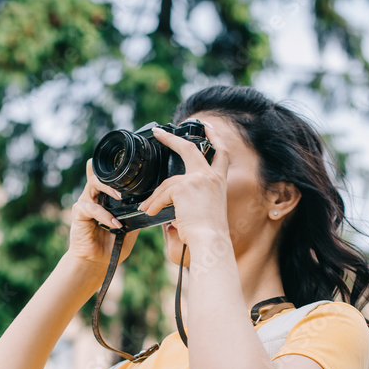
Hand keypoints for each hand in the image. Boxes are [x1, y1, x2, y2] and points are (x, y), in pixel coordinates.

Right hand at [66, 158, 139, 276]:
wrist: (98, 261)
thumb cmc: (113, 244)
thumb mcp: (130, 228)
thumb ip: (135, 214)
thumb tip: (149, 204)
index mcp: (106, 198)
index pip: (108, 178)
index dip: (115, 171)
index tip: (130, 173)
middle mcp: (94, 197)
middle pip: (100, 175)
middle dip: (114, 178)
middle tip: (127, 188)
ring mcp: (85, 203)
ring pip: (93, 184)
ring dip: (109, 189)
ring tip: (121, 198)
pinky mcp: (79, 213)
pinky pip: (91, 208)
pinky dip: (104, 215)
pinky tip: (114, 225)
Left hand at [138, 126, 230, 247]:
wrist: (210, 240)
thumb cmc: (208, 234)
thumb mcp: (204, 212)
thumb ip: (192, 201)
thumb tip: (169, 205)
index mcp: (219, 182)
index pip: (221, 153)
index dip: (215, 138)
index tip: (208, 127)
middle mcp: (211, 177)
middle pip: (190, 149)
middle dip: (173, 139)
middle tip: (160, 132)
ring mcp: (198, 179)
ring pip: (168, 182)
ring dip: (155, 196)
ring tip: (146, 207)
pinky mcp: (184, 187)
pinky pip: (163, 193)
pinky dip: (155, 204)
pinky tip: (151, 212)